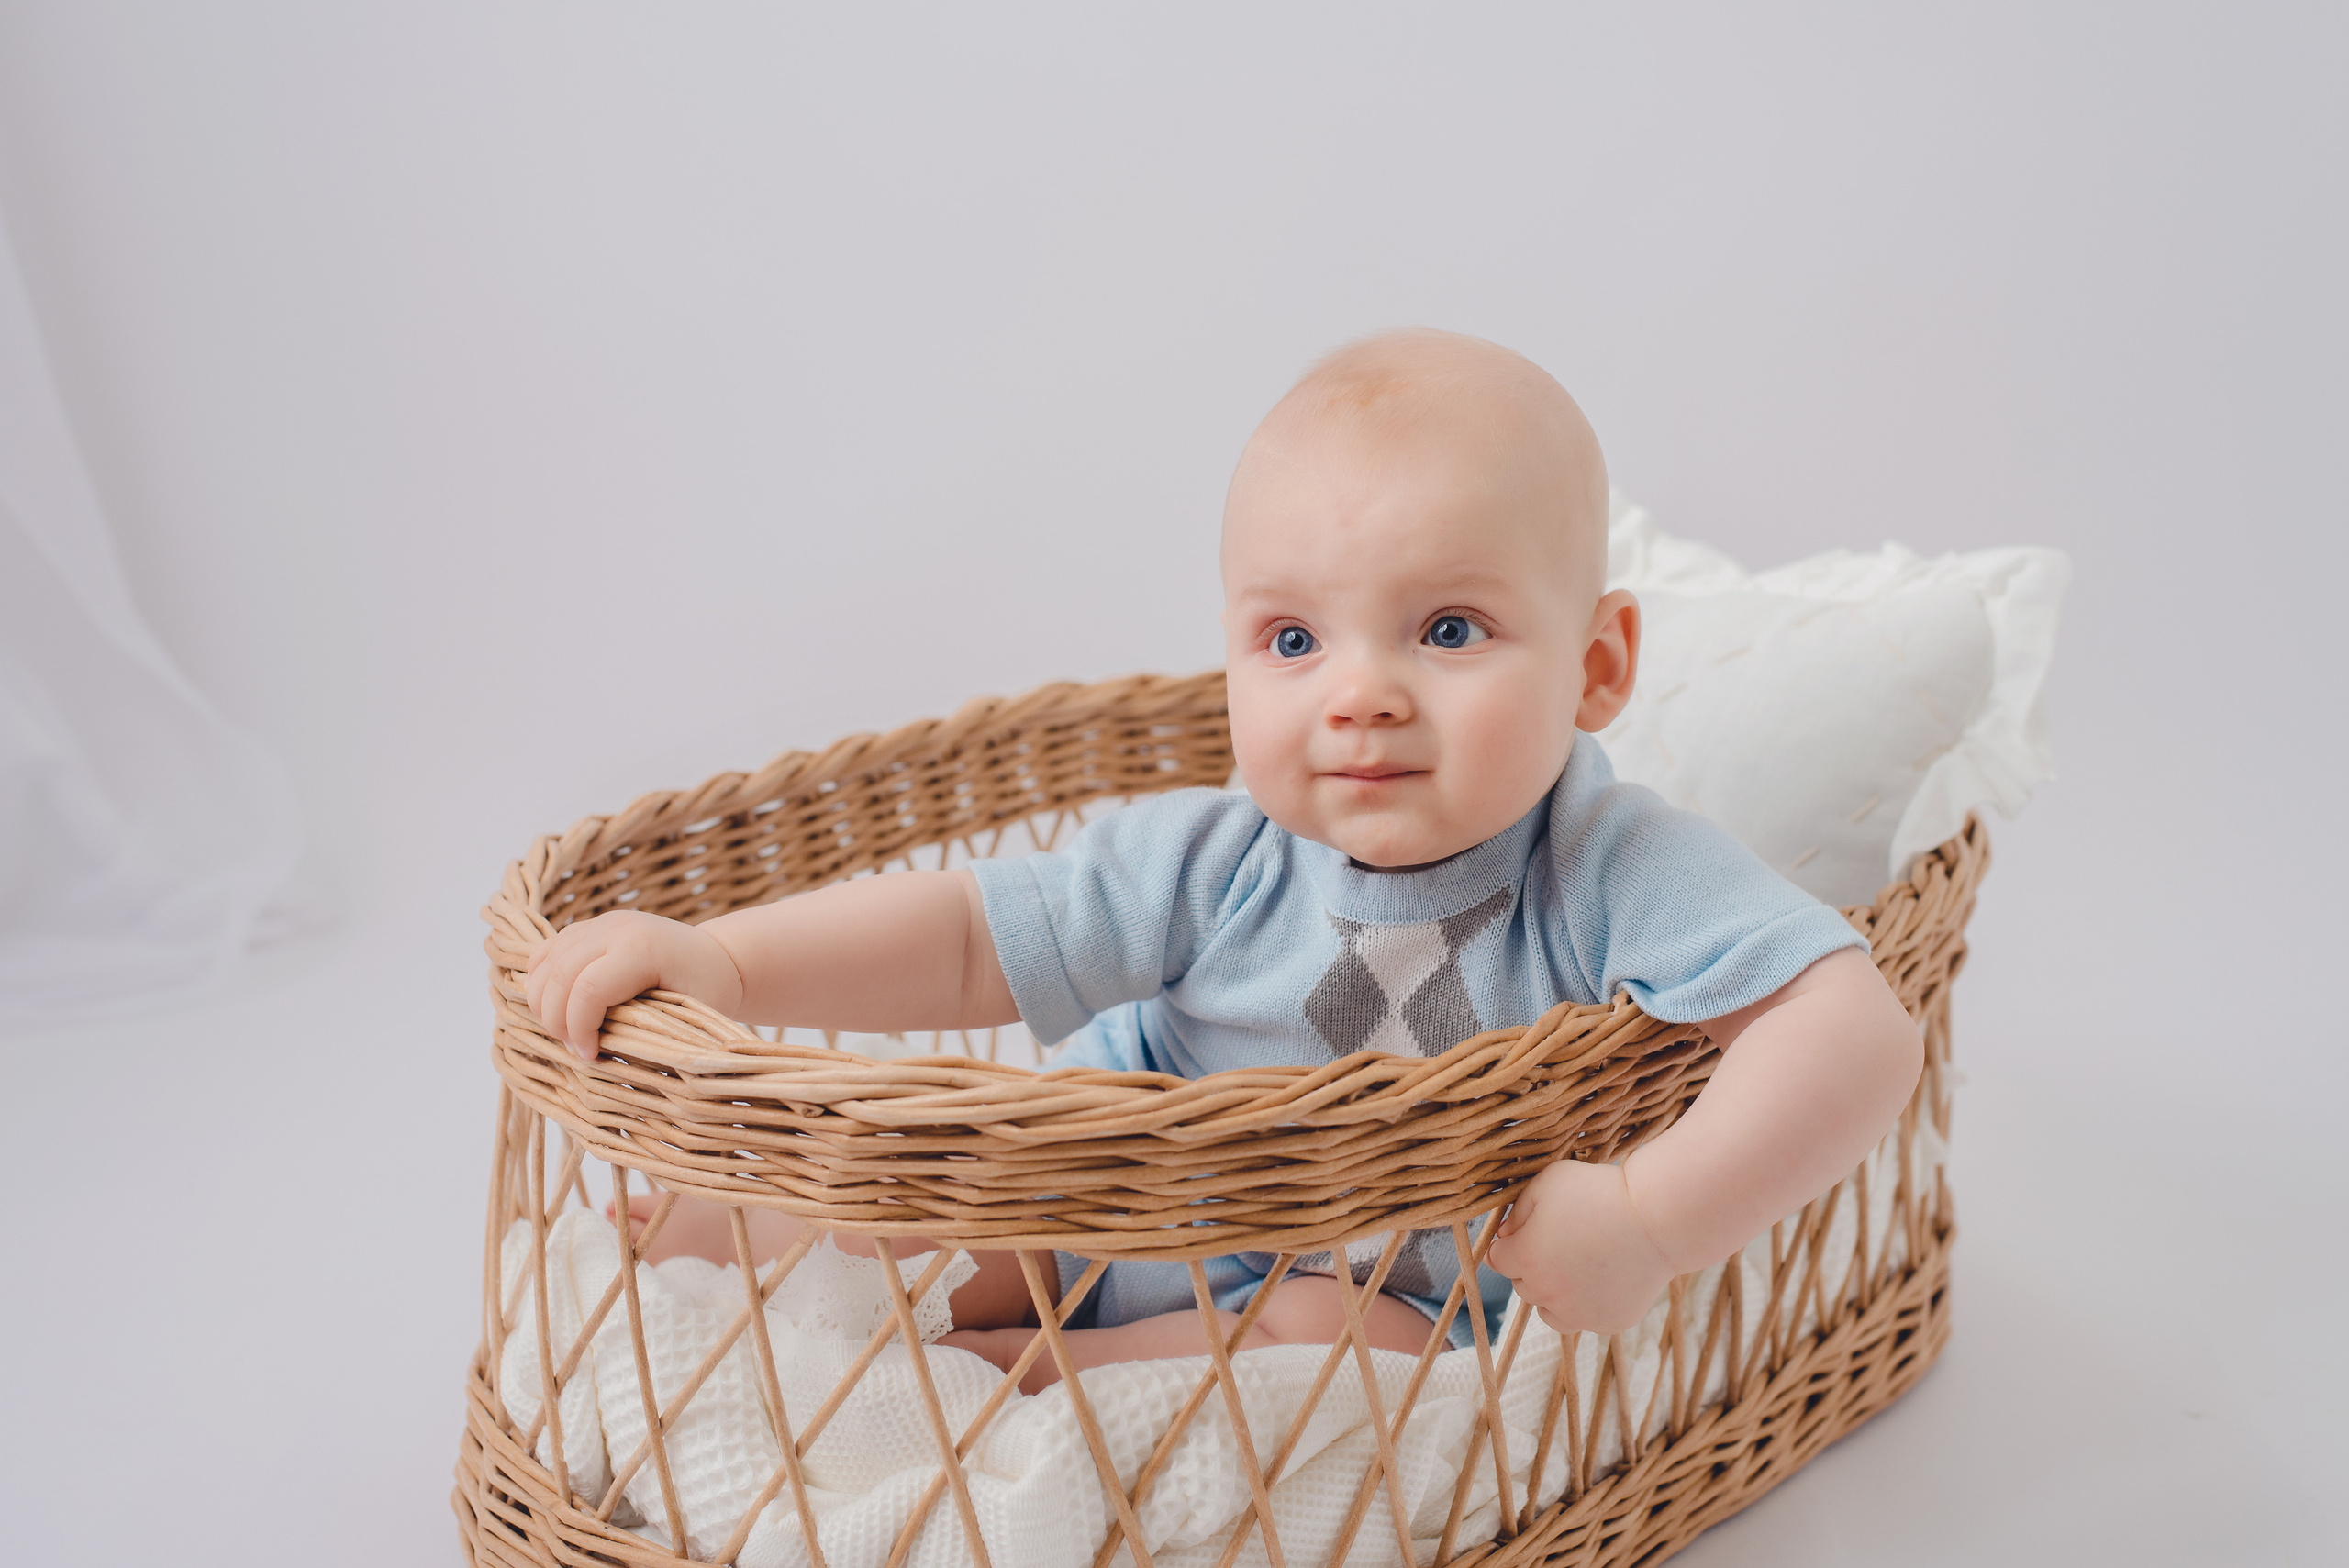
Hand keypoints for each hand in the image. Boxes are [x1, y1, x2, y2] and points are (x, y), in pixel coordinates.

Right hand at [523, 910, 745, 1058]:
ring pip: (546, 962)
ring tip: (568, 1031)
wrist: (717, 957)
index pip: (588, 990)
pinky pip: (548, 951)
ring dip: (545, 1003)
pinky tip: (557, 1007)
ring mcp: (601, 923)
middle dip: (558, 1020)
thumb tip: (594, 1057)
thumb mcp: (688, 1015)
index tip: (591, 1055)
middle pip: (560, 976)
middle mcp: (617, 928)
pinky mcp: (591, 926)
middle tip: (576, 1048)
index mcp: (643, 948)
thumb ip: (642, 1032)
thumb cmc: (709, 991)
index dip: (579, 1029)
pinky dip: (542, 981)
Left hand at [1484, 1156, 1678, 1334]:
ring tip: (1575, 1268)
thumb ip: (1517, 1209)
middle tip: (1559, 1243)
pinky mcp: (1608, 1322)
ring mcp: (1579, 1313)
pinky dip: (1587, 1304)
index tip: (1525, 1232)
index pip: (1497, 1259)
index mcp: (1526, 1259)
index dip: (1509, 1243)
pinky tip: (1603, 1279)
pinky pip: (1586, 1319)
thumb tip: (1506, 1232)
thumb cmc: (1601, 1193)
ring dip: (1553, 1294)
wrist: (1658, 1219)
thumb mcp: (1548, 1182)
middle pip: (1523, 1285)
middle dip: (1532, 1266)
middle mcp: (1547, 1293)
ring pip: (1549, 1312)